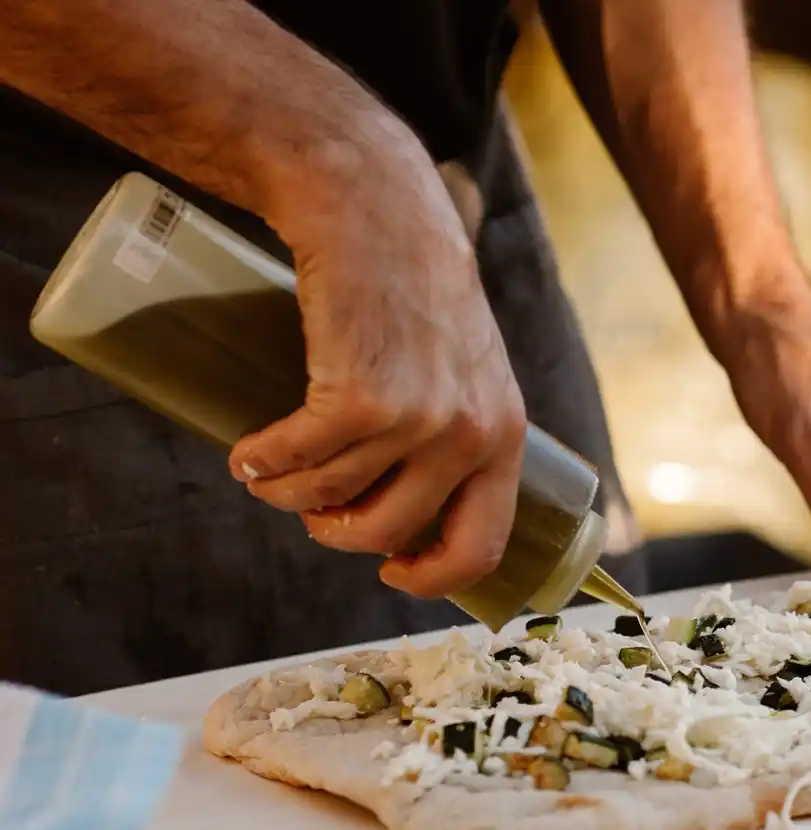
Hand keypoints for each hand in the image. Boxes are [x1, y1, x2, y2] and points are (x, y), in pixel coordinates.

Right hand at [227, 144, 526, 598]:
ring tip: (268, 474)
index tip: (392, 571)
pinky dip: (263, 463)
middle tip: (312, 513)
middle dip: (338, 534)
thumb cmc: (415, 293)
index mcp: (503, 436)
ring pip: (334, 495)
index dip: (432, 576)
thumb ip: (455, 432)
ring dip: (286, 495)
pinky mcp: (361, 396)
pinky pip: (298, 459)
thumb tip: (408, 513)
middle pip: (390, 531)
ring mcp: (418, 418)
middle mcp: (470, 435)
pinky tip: (248, 455)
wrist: (380, 213)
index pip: (483, 545)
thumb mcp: (466, 372)